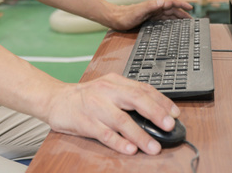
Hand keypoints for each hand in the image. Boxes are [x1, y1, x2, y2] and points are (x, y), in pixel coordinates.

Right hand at [46, 73, 180, 154]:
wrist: (56, 99)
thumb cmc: (86, 97)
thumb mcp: (108, 89)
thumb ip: (128, 96)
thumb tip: (156, 111)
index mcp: (115, 82)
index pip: (143, 89)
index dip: (161, 101)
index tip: (175, 113)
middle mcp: (107, 91)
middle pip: (135, 99)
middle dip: (155, 113)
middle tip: (169, 126)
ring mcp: (95, 106)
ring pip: (121, 120)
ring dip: (140, 134)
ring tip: (153, 146)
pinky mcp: (85, 122)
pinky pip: (104, 133)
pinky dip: (118, 142)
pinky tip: (130, 149)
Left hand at [109, 0, 192, 30]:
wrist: (116, 19)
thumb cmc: (126, 16)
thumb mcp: (138, 11)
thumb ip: (150, 6)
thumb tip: (162, 1)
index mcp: (154, 5)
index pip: (171, 2)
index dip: (181, 4)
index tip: (190, 7)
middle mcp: (155, 8)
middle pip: (172, 9)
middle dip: (183, 13)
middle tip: (192, 20)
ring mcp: (153, 14)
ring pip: (169, 15)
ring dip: (178, 18)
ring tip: (186, 24)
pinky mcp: (150, 19)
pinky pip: (163, 20)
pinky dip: (171, 22)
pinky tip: (173, 27)